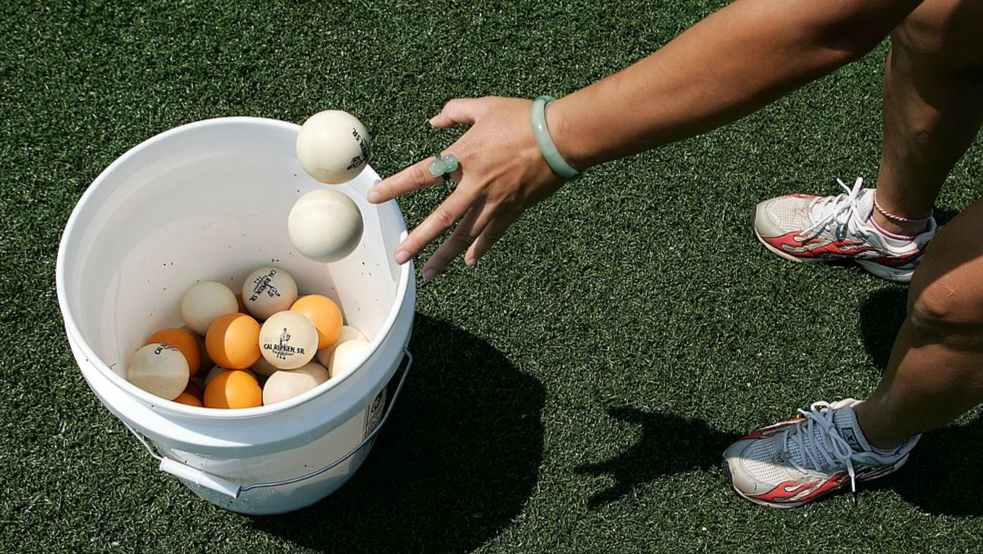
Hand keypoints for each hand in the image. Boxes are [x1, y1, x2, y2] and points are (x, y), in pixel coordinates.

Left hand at [367, 96, 565, 279]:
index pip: (421, 175)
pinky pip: (493, 234)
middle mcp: (476, 184)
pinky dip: (480, 248)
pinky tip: (469, 262)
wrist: (561, 137)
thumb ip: (455, 112)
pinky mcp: (514, 209)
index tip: (375, 198)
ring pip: (465, 234)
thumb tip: (433, 122)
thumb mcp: (485, 105)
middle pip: (441, 218)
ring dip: (445, 256)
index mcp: (464, 157)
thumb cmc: (524, 117)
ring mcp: (495, 201)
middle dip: (418, 240)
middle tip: (400, 257)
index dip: (395, 187)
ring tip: (428, 273)